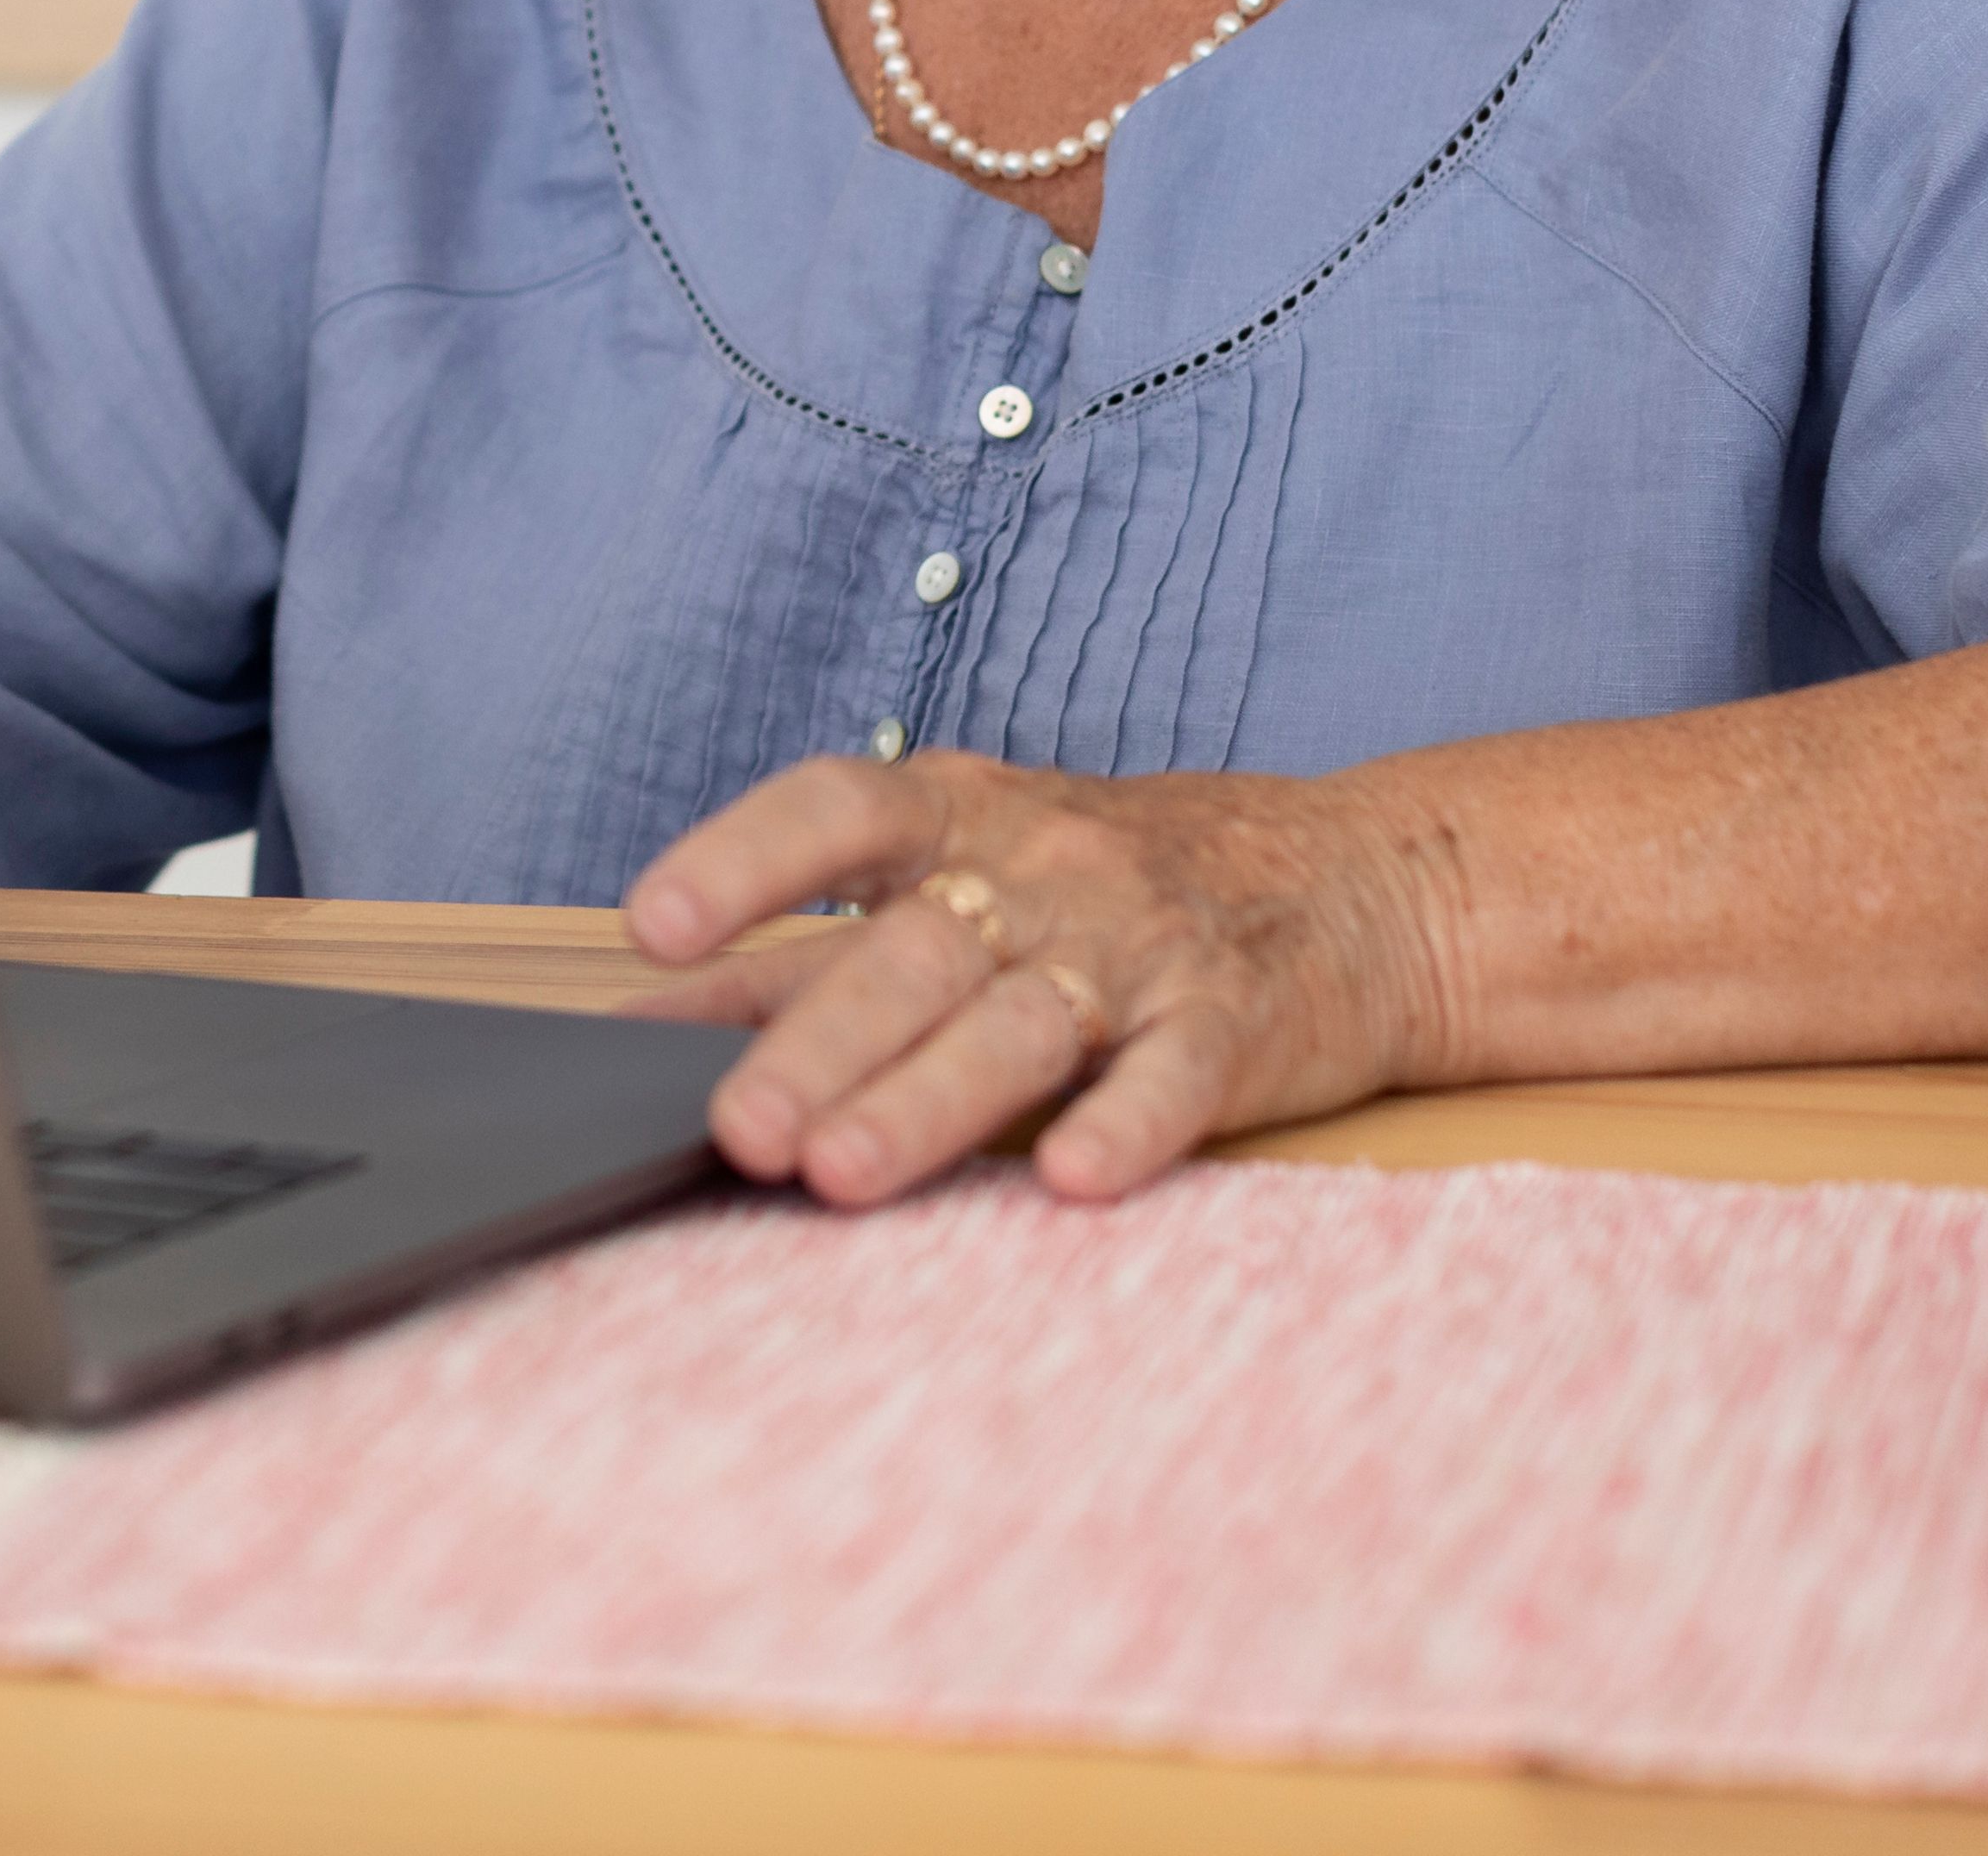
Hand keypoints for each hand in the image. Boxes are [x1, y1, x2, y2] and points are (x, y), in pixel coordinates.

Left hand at [620, 746, 1435, 1206]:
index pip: (834, 811)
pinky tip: (1075, 1176)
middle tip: (738, 1127)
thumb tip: (633, 1033)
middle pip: (914, 952)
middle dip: (821, 1042)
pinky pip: (1175, 1075)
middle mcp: (1041, 870)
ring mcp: (1140, 945)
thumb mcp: (953, 888)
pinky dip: (1127, 1123)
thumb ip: (801, 963)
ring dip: (929, 1098)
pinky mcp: (1232, 1023)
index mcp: (956, 821)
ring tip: (844, 1173)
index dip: (742, 861)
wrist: (1355, 883)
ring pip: (1022, 1021)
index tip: (654, 928)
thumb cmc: (1106, 890)